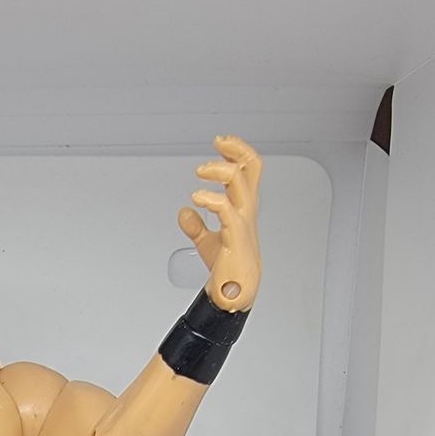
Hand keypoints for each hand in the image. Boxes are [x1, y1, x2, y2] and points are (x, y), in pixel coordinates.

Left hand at [177, 135, 261, 310]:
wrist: (234, 292)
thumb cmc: (228, 266)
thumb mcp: (208, 242)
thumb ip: (196, 225)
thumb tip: (184, 213)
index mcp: (244, 206)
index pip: (250, 169)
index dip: (238, 150)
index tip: (221, 143)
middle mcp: (246, 209)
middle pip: (250, 167)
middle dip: (235, 149)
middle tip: (217, 143)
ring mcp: (242, 221)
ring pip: (239, 181)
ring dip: (218, 169)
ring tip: (200, 172)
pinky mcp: (234, 236)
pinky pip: (226, 209)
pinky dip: (210, 199)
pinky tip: (196, 200)